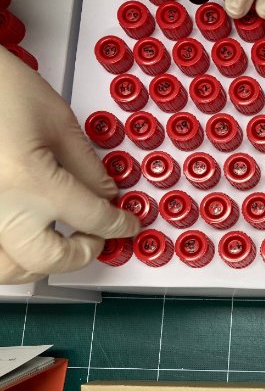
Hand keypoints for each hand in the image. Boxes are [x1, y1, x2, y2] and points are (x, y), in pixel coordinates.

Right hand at [0, 47, 139, 283]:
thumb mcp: (57, 121)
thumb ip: (86, 166)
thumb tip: (108, 197)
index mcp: (28, 179)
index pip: (91, 218)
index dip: (118, 224)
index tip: (127, 224)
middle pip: (49, 258)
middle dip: (81, 254)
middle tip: (96, 238)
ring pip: (9, 269)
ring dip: (42, 264)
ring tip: (60, 242)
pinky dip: (11, 256)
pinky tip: (26, 238)